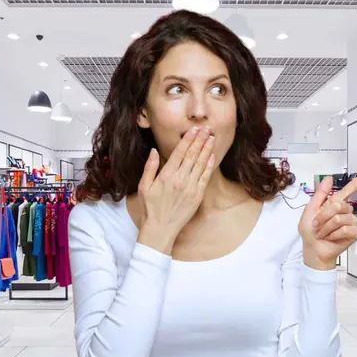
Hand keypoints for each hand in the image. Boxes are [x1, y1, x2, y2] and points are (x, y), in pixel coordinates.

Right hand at [136, 126, 217, 253]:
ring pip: (200, 164)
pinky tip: (212, 156)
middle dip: (200, 140)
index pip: (179, 152)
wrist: (161, 228)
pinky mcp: (197, 195)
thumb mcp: (144, 186)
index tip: (194, 129)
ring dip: (207, 149)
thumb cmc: (151, 207)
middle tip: (206, 128)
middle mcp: (180, 179)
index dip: (188, 139)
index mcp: (167, 175)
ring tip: (211, 137)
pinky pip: (205, 177)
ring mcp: (190, 187)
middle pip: (192, 155)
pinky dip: (209, 165)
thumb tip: (154, 151)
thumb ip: (150, 167)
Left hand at [299, 169, 356, 269]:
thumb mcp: (310, 210)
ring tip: (323, 233)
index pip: (351, 188)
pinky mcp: (355, 233)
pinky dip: (334, 234)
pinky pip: (346, 229)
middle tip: (317, 225)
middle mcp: (346, 211)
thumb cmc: (310, 232)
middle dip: (323, 216)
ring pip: (340, 218)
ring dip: (327, 227)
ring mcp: (351, 221)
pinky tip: (331, 238)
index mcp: (335, 203)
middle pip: (338, 205)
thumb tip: (329, 178)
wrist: (313, 250)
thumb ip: (320, 194)